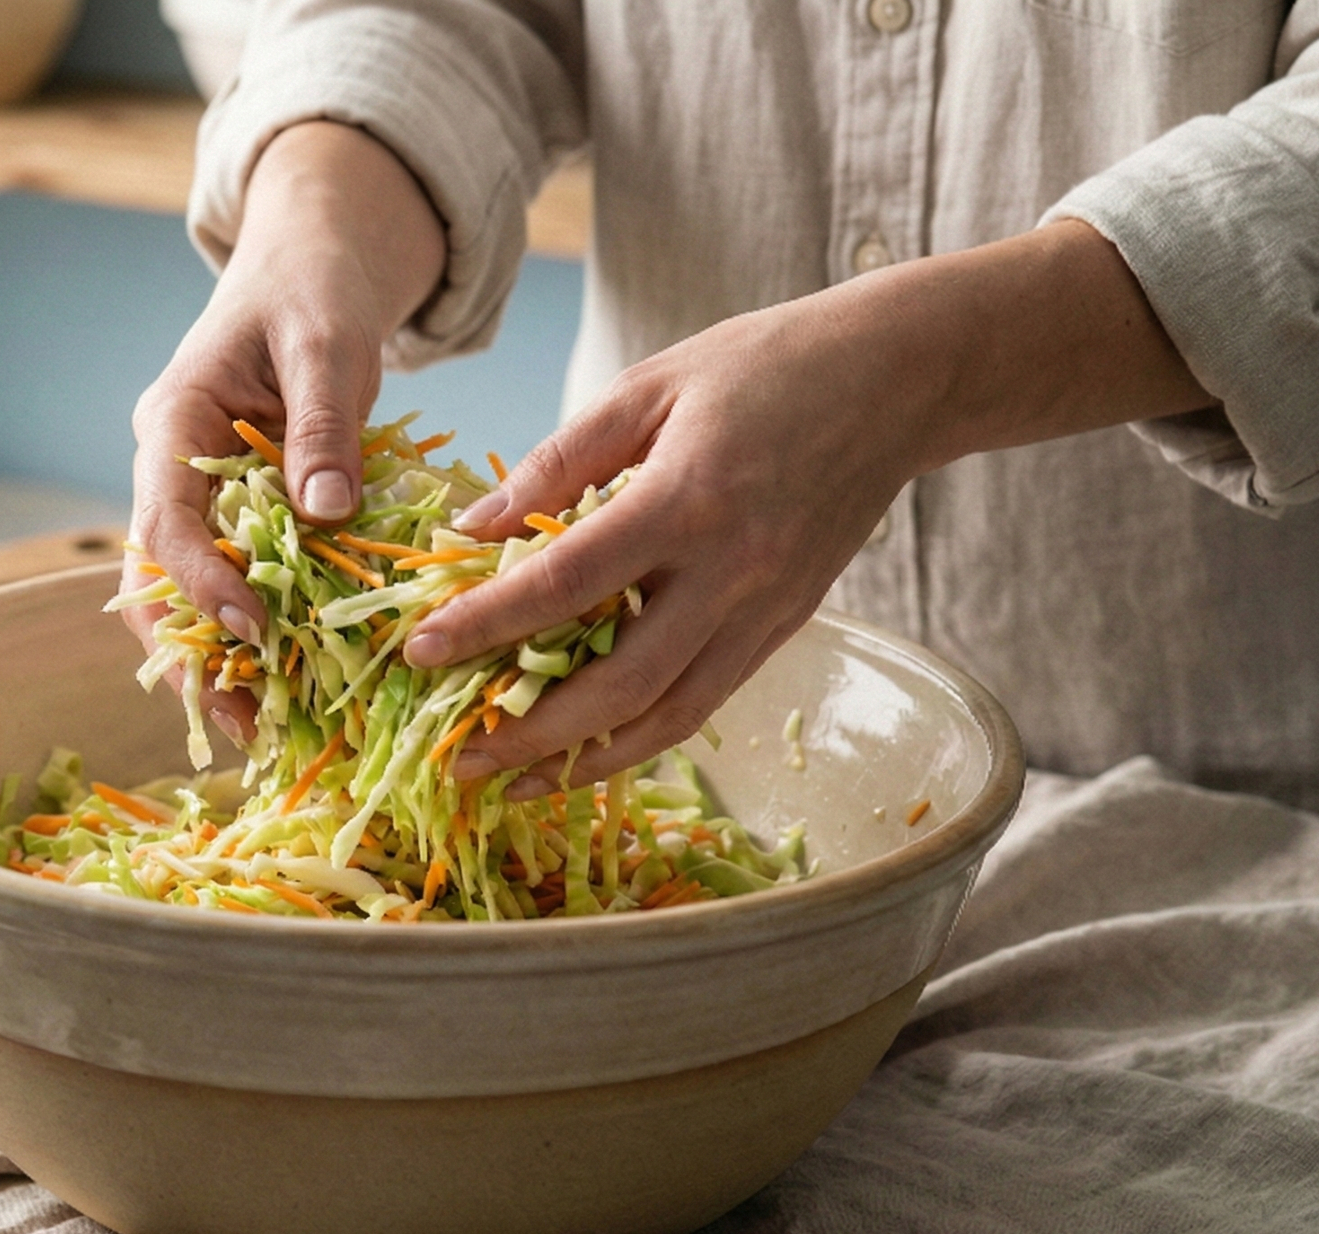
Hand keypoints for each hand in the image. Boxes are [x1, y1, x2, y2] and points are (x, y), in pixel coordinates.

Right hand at [123, 121, 443, 742]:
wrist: (317, 256)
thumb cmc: (317, 285)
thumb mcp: (330, 341)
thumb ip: (324, 422)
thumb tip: (325, 511)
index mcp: (173, 420)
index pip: (165, 520)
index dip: (201, 583)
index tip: (251, 631)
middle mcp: (171, 467)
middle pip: (155, 579)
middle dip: (191, 656)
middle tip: (241, 725)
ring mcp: (201, 493)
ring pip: (187, 594)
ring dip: (219, 660)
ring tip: (264, 728)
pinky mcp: (239, 511)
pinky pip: (238, 580)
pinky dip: (261, 631)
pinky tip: (297, 681)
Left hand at [406, 219, 1210, 796]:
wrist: (899, 380)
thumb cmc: (761, 366)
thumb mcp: (647, 386)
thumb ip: (556, 463)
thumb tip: (472, 530)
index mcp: (688, 499)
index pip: (567, 581)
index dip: (487, 624)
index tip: (420, 651)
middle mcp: (732, 571)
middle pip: (621, 683)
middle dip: (532, 732)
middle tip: (458, 758)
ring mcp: (767, 609)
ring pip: (669, 717)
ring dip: (585, 761)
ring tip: (512, 782)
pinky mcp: (786, 626)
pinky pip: (704, 702)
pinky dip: (640, 738)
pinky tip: (586, 749)